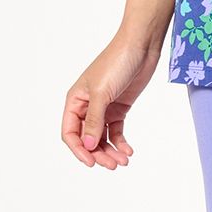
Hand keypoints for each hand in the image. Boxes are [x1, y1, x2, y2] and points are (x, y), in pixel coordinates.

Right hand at [61, 30, 160, 169]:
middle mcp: (86, 106)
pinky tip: (128, 151)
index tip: (91, 162)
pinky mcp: (119, 108)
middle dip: (98, 153)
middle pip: (87, 139)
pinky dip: (121, 142)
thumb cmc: (117, 62)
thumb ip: (95, 120)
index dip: (78, 150)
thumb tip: (88, 145)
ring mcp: (104, 108)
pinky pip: (116, 131)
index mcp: (75, 100)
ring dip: (111, 151)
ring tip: (123, 161)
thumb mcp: (102, 93)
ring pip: (102, 137)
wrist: (141, 46)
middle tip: (112, 165)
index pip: (70, 132)